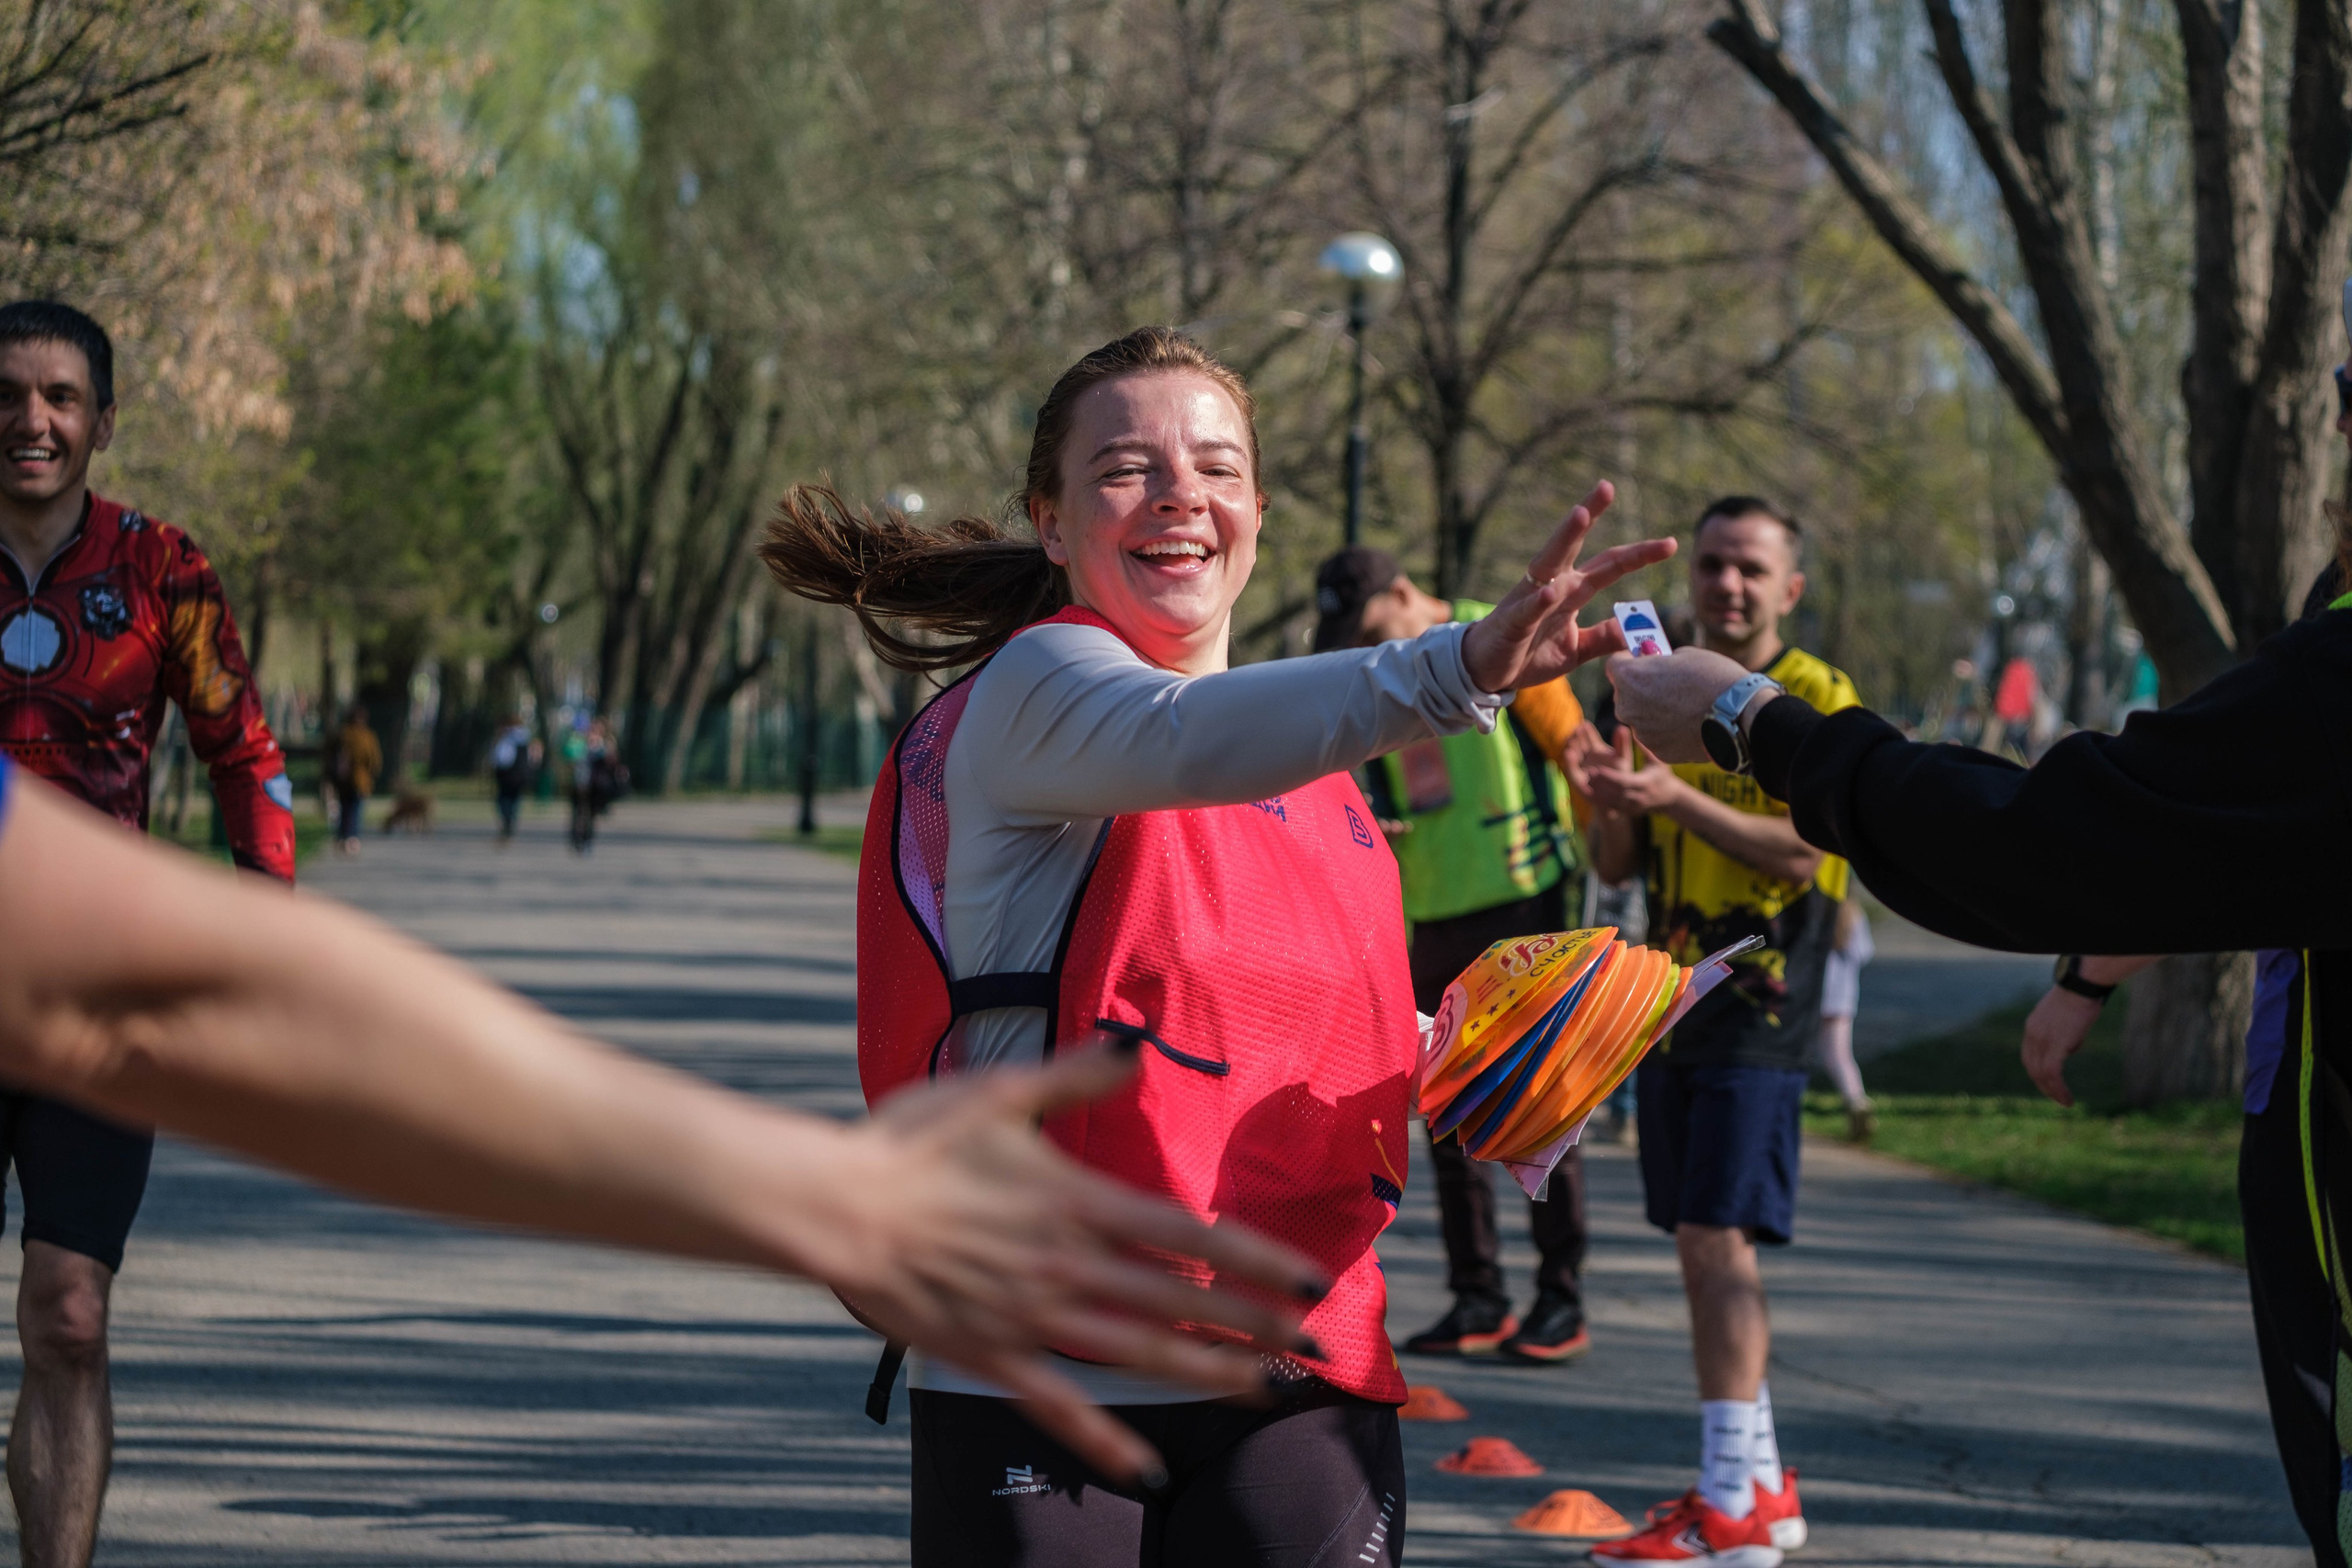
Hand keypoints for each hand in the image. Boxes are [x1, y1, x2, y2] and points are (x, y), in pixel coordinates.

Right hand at [814, 1041, 1328, 1484]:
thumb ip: (1075, 1076)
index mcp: (1077, 1202)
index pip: (1190, 1236)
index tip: (1312, 1279)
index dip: (1259, 1261)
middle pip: (1181, 1302)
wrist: (834, 1207)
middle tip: (1316, 1349)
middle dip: (1257, 1327)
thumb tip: (1135, 1049)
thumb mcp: (997, 1092)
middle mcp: (1068, 1265)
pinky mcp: (992, 1356)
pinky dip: (1104, 1439)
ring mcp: (1032, 1318)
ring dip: (1207, 1375)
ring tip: (1264, 1391)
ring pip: (1138, 1355)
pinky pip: (1060, 1405)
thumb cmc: (911, 1142)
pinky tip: (1146, 1468)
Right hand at [1459, 481, 1678, 691]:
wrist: (1487, 672)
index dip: (1639, 554)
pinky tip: (1552, 590)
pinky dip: (1539, 600)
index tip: (1670, 543)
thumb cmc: (1529, 654)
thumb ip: (1604, 637)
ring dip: (1564, 537)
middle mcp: (1552, 585)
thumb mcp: (1576, 649)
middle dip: (1590, 513)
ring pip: (1550, 562)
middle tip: (1608, 486)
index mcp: (1571, 590)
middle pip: (1576, 545)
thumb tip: (1636, 629)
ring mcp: (1531, 599)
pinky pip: (1528, 608)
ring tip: (1581, 514)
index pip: (1609, 565)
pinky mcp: (1513, 622)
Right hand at [1558, 724, 1614, 812]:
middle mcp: (1586, 756)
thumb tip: (1622, 727)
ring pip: (1572, 755)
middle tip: (1577, 729)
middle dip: (1577, 737)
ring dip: (1571, 747)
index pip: (1589, 737)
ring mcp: (1580, 767)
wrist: (1616, 797)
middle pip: (1579, 743)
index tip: (1586, 724)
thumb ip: (1622, 745)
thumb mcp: (1623, 759)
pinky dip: (1569, 762)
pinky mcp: (1576, 779)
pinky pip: (1571, 770)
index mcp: (1596, 749)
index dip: (1587, 731)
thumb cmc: (1621, 776)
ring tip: (1571, 739)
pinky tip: (1568, 753)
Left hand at [1581, 727, 1685, 816]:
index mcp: (1645, 784)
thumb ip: (1644, 748)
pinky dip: (1601, 800)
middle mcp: (1638, 798)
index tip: (1595, 769)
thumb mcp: (1657, 761)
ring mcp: (1633, 807)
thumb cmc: (1662, 775)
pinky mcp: (1629, 812)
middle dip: (1600, 784)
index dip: (1608, 777)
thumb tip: (1633, 730)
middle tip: (1586, 773)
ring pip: (1611, 802)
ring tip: (1586, 781)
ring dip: (1598, 793)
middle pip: (1615, 793)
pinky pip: (1612, 807)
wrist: (1669, 798)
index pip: (1623, 782)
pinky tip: (1590, 792)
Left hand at [1606, 645, 1752, 762]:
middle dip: (1639, 688)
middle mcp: (1627, 707)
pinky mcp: (1658, 752)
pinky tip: (1688, 724)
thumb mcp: (1684, 655)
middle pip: (1624, 694)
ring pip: (1640, 717)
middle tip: (1665, 683)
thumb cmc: (1714, 679)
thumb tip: (1654, 664)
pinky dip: (1666, 730)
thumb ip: (1660, 661)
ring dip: (1653, 711)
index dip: (1629, 660)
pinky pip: (1656, 736)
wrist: (1740, 715)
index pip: (1615, 664)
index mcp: (1629, 678)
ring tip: (1683, 706)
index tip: (1644, 660)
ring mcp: (1641, 733)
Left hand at [2020, 986, 2102, 1108]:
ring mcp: (2041, 1040)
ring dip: (2052, 1091)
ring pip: (2041, 1074)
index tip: (2048, 1082)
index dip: (2037, 1071)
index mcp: (2032, 1026)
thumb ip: (2063, 1035)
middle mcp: (2032, 1034)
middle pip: (2031, 1067)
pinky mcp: (2054, 1045)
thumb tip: (2069, 1049)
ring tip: (2065, 1102)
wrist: (2082, 986)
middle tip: (2056, 1097)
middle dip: (2043, 1085)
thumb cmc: (2080, 998)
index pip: (2029, 1055)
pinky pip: (2052, 1073)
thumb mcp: (2066, 1019)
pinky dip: (2058, 1089)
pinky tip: (2067, 1098)